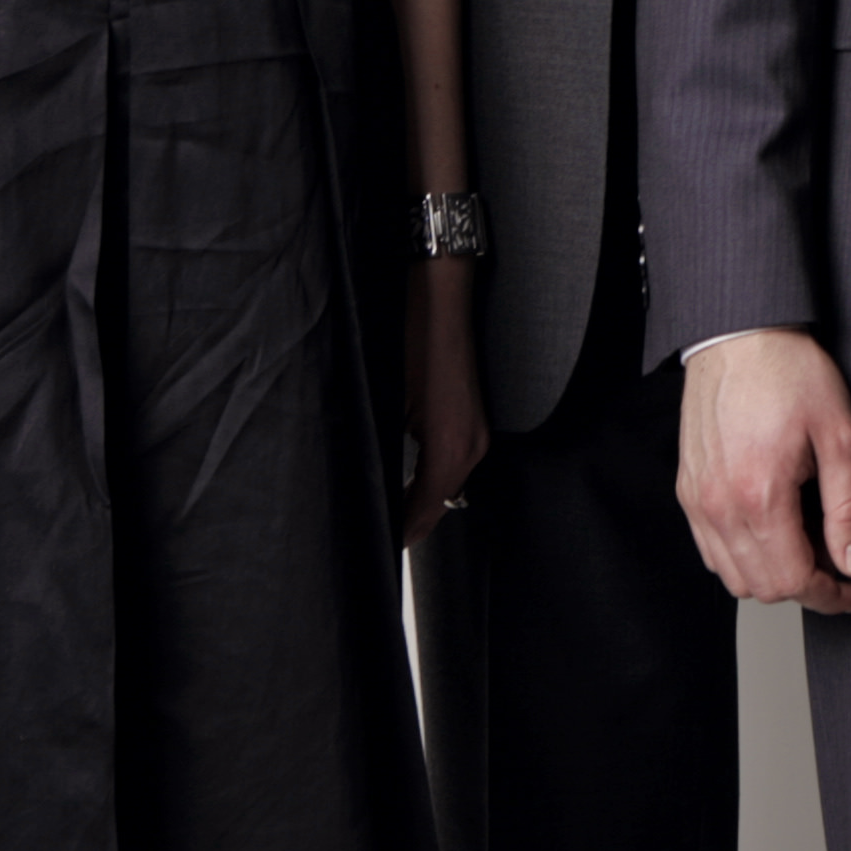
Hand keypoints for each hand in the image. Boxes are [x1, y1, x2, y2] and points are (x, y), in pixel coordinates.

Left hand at [399, 256, 489, 547]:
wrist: (441, 298)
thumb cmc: (412, 342)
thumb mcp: (389, 405)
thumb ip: (387, 456)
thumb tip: (373, 490)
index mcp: (451, 450)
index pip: (424, 514)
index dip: (399, 534)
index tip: (376, 552)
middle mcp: (472, 448)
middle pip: (440, 506)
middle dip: (410, 524)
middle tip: (377, 538)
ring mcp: (477, 433)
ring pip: (449, 488)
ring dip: (421, 503)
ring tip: (389, 516)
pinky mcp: (474, 420)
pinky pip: (455, 466)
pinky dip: (432, 481)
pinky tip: (410, 482)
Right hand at [678, 329, 850, 613]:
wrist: (739, 335)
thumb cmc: (788, 372)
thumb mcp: (839, 434)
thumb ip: (848, 506)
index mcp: (760, 496)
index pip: (793, 580)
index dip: (830, 597)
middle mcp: (720, 507)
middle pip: (762, 587)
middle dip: (806, 588)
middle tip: (838, 565)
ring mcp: (698, 501)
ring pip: (733, 576)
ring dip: (773, 576)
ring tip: (807, 547)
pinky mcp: (688, 491)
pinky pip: (710, 550)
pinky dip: (742, 558)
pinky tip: (772, 532)